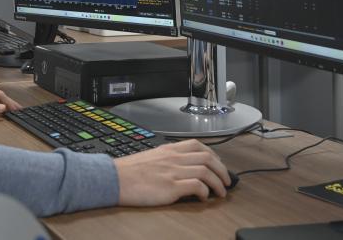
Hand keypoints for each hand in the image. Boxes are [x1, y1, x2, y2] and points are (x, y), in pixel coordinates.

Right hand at [113, 140, 230, 204]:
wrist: (115, 179)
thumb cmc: (129, 172)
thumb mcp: (150, 157)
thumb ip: (166, 159)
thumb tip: (178, 168)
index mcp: (169, 150)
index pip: (197, 145)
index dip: (213, 154)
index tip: (218, 163)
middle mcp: (174, 158)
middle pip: (208, 157)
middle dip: (222, 169)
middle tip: (227, 180)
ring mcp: (173, 171)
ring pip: (206, 171)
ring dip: (218, 183)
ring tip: (221, 192)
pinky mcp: (171, 187)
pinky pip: (197, 186)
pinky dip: (205, 191)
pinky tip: (204, 198)